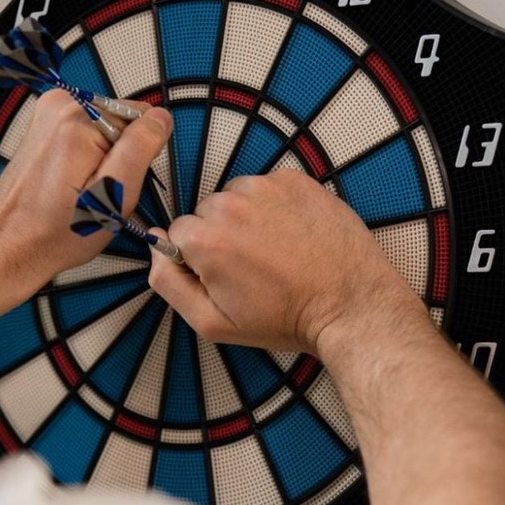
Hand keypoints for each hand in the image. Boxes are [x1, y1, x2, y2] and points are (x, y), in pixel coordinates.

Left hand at [0, 89, 171, 295]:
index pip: (140, 118)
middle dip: (117, 158)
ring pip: (103, 132)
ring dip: (99, 162)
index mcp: (78, 122)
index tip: (116, 181)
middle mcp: (60, 108)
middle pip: (120, 123)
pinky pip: (83, 137)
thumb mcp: (113, 198)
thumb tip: (160, 119)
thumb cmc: (55, 233)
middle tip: (98, 193)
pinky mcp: (43, 128)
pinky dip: (83, 160)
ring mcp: (48, 116)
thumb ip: (140, 150)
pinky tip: (68, 184)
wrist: (9, 245)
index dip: (137, 156)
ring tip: (79, 191)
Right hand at [148, 168, 424, 353]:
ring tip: (277, 251)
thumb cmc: (286, 318)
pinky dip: (276, 207)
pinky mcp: (297, 181)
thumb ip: (168, 284)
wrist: (350, 305)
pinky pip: (269, 187)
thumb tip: (154, 250)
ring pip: (237, 197)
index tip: (224, 275)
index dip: (198, 259)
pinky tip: (293, 235)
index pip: (177, 234)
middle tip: (254, 267)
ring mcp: (268, 187)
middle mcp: (233, 204)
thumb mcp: (213, 323)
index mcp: (207, 239)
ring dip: (249, 219)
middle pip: (207, 213)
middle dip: (222, 236)